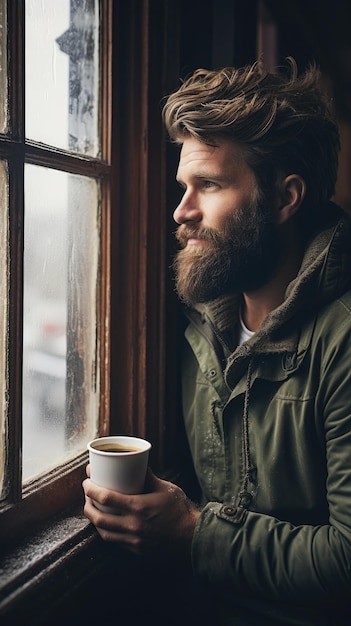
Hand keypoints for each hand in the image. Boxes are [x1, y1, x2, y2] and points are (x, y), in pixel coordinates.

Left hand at [82, 467, 200, 562]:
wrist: (193, 538)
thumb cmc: (181, 510)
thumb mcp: (165, 488)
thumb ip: (148, 477)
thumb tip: (137, 464)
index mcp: (138, 508)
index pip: (105, 498)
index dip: (91, 489)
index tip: (86, 481)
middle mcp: (132, 526)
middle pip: (98, 518)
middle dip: (87, 505)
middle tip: (87, 495)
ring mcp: (133, 541)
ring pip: (103, 533)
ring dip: (94, 521)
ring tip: (93, 509)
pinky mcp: (136, 551)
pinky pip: (115, 542)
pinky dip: (107, 532)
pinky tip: (107, 524)